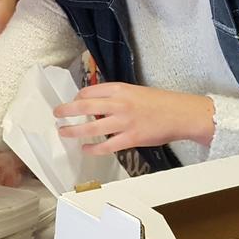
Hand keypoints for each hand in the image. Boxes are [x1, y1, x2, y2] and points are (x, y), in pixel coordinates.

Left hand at [54, 82, 214, 153]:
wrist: (182, 114)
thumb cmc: (160, 103)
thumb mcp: (135, 91)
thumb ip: (116, 96)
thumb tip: (97, 104)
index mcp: (120, 89)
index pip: (90, 90)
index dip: (77, 98)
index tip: (73, 103)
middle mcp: (119, 103)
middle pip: (84, 106)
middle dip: (66, 110)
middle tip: (56, 114)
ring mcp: (124, 122)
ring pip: (91, 127)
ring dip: (74, 131)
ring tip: (63, 132)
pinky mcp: (131, 138)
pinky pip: (106, 145)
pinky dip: (93, 148)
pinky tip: (85, 149)